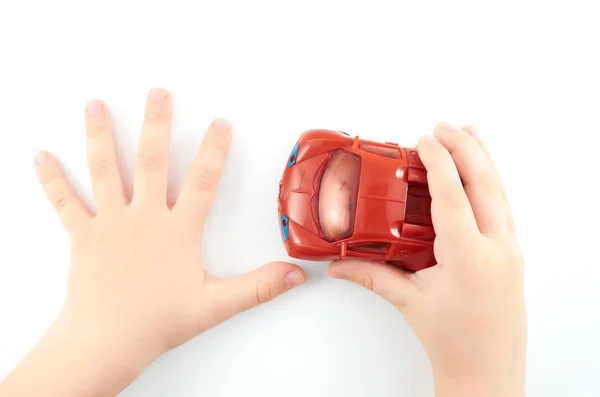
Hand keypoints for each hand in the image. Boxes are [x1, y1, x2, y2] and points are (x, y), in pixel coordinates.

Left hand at [0, 88, 304, 396]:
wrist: (108, 340)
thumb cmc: (159, 321)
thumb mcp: (216, 304)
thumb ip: (258, 287)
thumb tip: (294, 275)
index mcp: (177, 230)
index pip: (203, 181)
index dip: (214, 150)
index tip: (220, 123)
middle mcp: (144, 218)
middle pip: (152, 161)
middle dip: (157, 124)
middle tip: (157, 93)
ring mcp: (111, 223)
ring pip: (106, 170)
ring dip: (101, 135)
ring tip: (96, 105)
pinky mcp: (83, 235)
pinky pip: (65, 202)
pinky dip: (52, 179)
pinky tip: (42, 156)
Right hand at [328, 123, 525, 396]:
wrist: (487, 371)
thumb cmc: (454, 342)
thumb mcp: (410, 301)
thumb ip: (372, 275)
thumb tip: (339, 265)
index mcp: (470, 258)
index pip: (453, 196)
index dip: (440, 163)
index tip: (426, 139)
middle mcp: (497, 249)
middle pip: (485, 184)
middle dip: (466, 149)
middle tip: (446, 127)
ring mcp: (510, 251)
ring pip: (500, 193)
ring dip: (484, 160)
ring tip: (471, 134)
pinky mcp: (511, 255)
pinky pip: (502, 207)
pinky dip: (491, 183)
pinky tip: (482, 174)